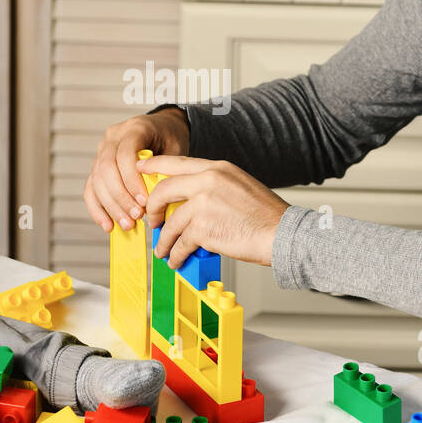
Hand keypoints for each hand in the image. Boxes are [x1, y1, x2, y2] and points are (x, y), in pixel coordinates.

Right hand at [83, 108, 189, 232]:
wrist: (163, 127)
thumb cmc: (171, 138)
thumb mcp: (176, 148)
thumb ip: (164, 168)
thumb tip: (155, 197)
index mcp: (134, 128)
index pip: (124, 155)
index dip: (131, 181)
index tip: (144, 202)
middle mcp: (113, 138)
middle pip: (106, 169)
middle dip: (120, 197)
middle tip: (136, 216)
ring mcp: (102, 151)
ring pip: (96, 181)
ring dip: (110, 206)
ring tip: (126, 224)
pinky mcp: (97, 165)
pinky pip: (91, 188)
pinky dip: (98, 208)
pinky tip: (108, 224)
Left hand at [140, 156, 289, 268]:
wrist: (282, 234)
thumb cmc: (265, 215)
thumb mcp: (240, 185)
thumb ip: (214, 186)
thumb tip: (191, 199)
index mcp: (217, 168)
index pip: (176, 162)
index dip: (153, 165)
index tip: (139, 168)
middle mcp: (208, 181)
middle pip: (163, 191)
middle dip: (152, 209)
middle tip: (152, 221)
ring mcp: (204, 204)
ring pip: (170, 223)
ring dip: (163, 240)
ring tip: (163, 250)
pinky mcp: (204, 229)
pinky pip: (180, 243)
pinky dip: (175, 255)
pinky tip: (176, 260)